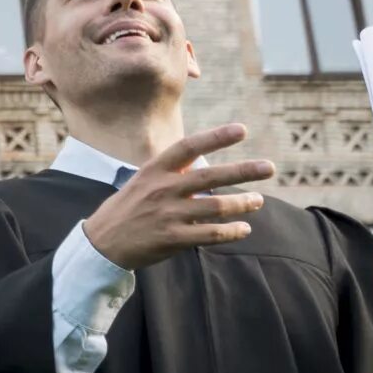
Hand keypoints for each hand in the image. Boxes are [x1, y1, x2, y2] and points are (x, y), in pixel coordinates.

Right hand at [78, 124, 272, 270]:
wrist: (103, 242)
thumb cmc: (128, 208)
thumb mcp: (143, 182)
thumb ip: (172, 173)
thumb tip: (204, 162)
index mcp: (154, 170)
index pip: (189, 148)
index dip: (216, 137)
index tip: (242, 130)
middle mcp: (162, 189)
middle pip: (210, 176)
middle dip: (243, 171)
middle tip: (269, 167)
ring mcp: (168, 214)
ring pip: (216, 206)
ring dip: (242, 203)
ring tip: (258, 200)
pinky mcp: (172, 238)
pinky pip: (211, 234)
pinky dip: (231, 231)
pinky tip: (244, 229)